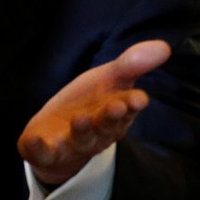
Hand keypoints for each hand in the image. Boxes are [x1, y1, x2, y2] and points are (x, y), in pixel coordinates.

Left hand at [17, 40, 170, 186]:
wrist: (57, 134)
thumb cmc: (88, 103)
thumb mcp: (108, 79)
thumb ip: (131, 65)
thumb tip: (164, 46)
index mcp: (115, 114)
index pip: (127, 109)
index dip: (132, 104)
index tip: (138, 98)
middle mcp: (97, 132)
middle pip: (106, 126)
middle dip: (112, 117)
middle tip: (117, 105)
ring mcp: (73, 144)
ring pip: (81, 140)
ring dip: (82, 131)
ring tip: (80, 119)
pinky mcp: (48, 152)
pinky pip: (44, 153)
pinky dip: (39, 148)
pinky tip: (34, 140)